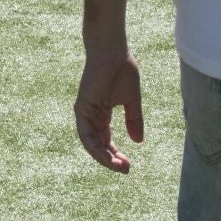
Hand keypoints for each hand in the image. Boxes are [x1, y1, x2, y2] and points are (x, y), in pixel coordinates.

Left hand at [74, 47, 144, 173]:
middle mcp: (91, 115)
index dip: (116, 154)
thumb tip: (138, 141)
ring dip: (104, 158)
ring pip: (91, 144)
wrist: (113, 51)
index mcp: (101, 114)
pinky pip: (86, 135)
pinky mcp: (81, 108)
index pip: (106, 141)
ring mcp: (84, 112)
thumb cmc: (122, 69)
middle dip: (111, 160)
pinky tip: (108, 157)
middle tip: (125, 170)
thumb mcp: (132, 100)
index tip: (128, 165)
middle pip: (98, 145)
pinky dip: (96, 148)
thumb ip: (133, 119)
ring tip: (119, 167)